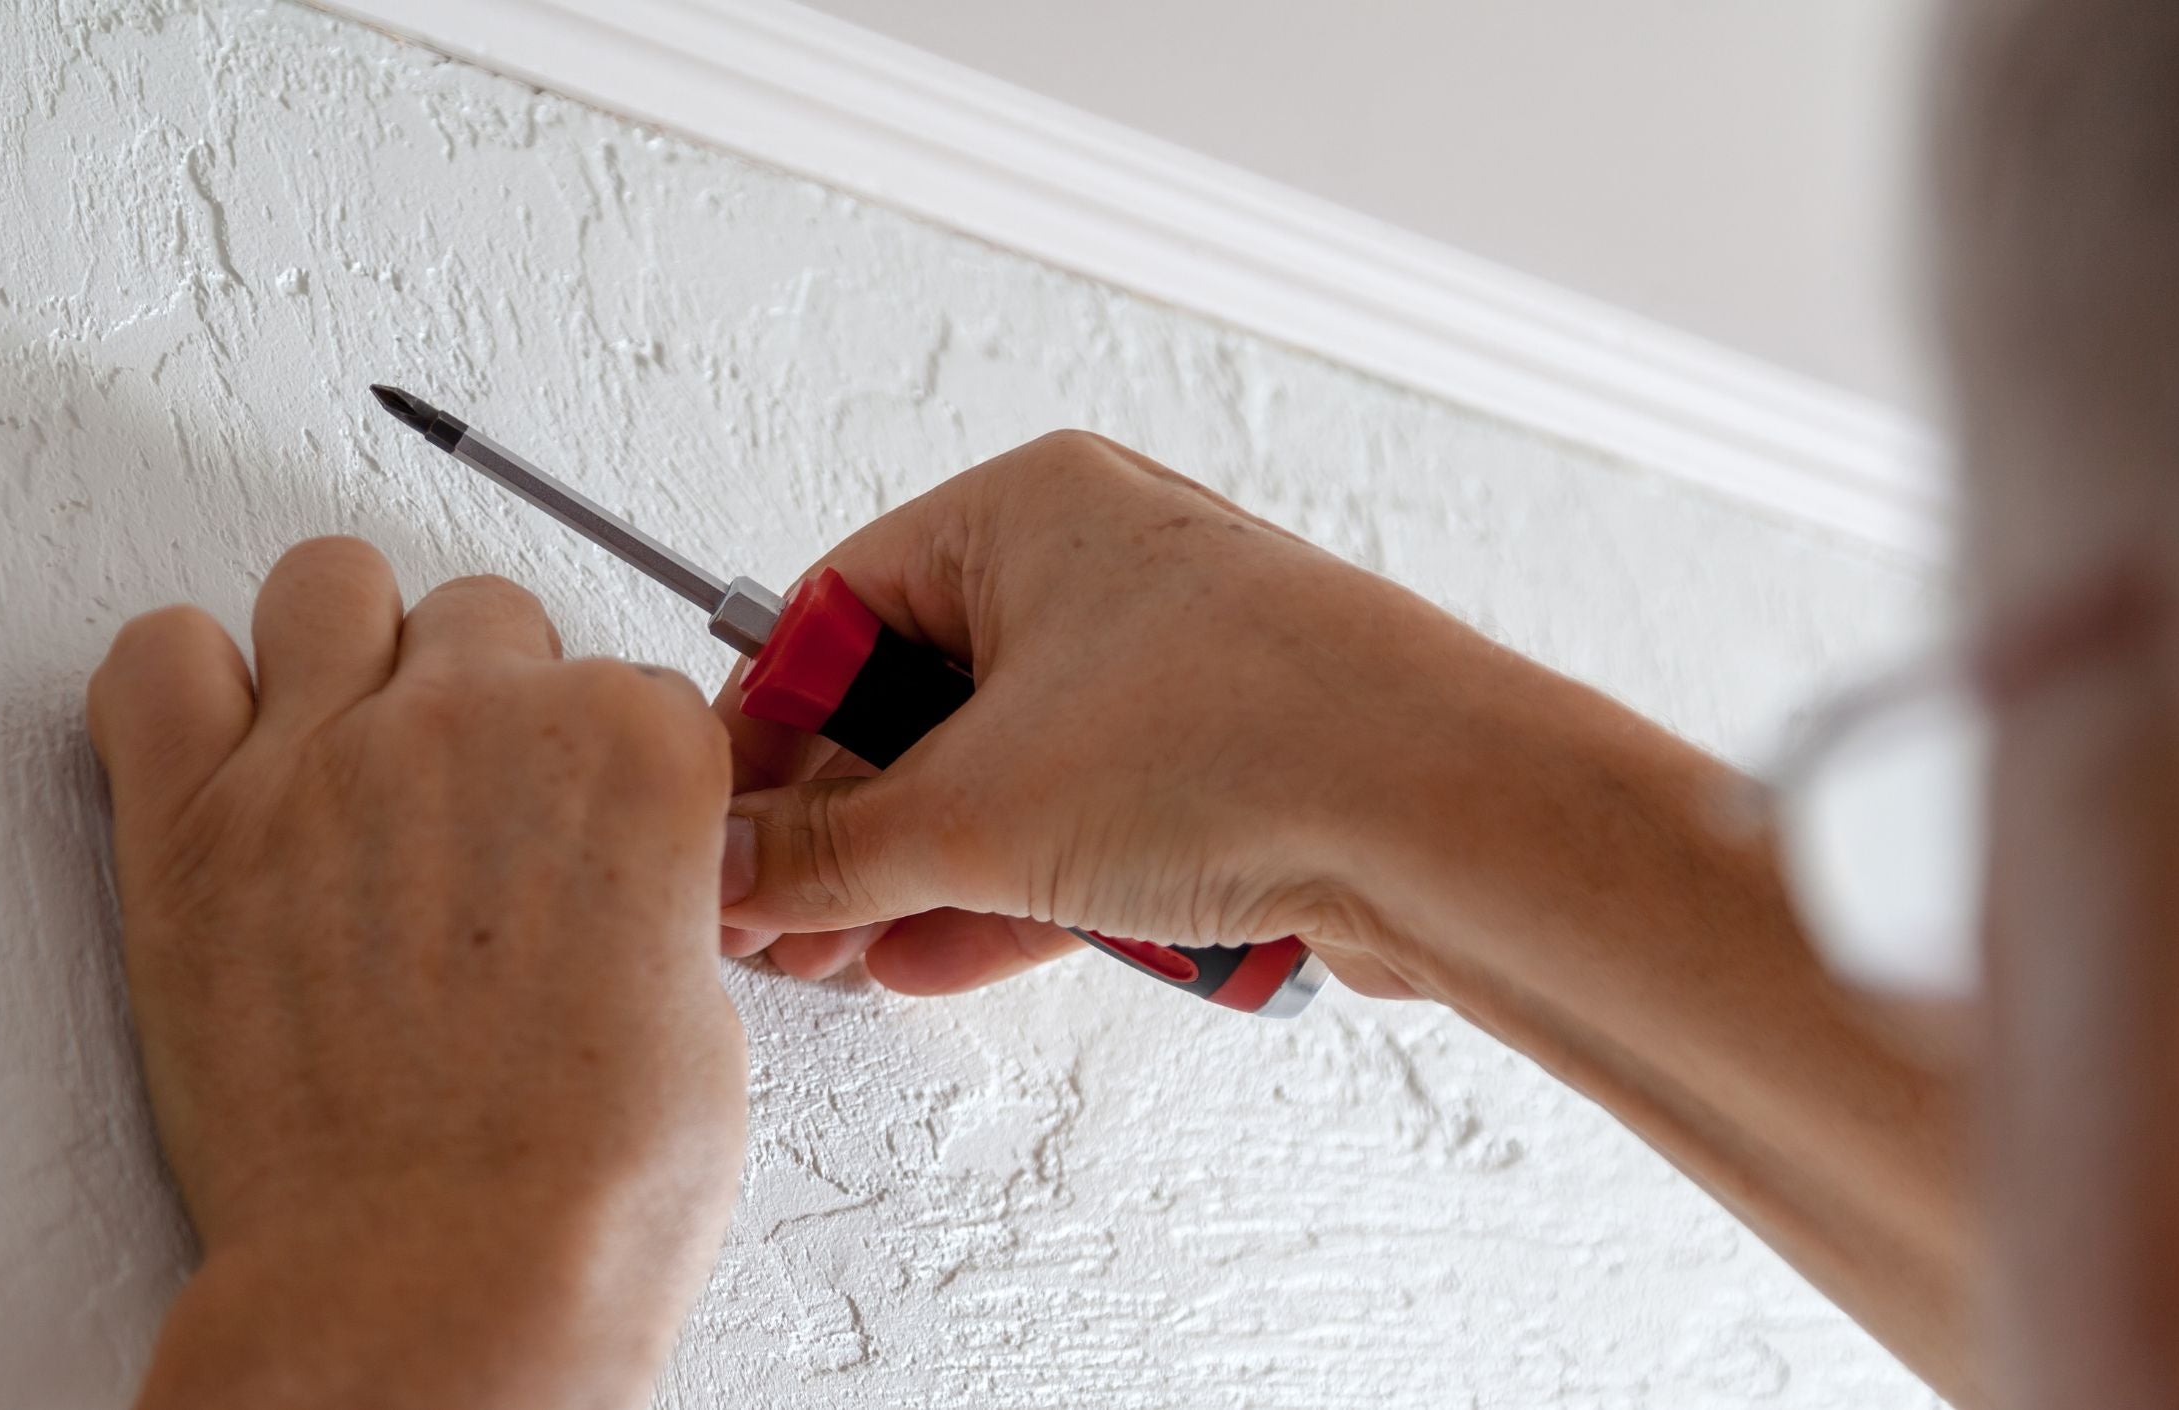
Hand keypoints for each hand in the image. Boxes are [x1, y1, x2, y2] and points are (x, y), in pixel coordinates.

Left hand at [91, 539, 744, 1409]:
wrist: (442, 1291)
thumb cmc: (581, 1196)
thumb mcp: (699, 1015)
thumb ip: (651, 892)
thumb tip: (612, 879)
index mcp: (631, 752)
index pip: (621, 679)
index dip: (593, 767)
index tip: (570, 833)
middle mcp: (480, 721)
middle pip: (481, 615)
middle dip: (479, 696)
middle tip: (463, 810)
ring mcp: (325, 756)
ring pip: (326, 583)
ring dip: (343, 651)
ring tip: (344, 753)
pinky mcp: (192, 823)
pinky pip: (156, 656)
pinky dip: (183, 685)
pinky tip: (223, 758)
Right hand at [714, 430, 1578, 1000]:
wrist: (1458, 818)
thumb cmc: (1256, 738)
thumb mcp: (978, 812)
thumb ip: (825, 851)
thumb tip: (728, 866)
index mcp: (1028, 511)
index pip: (833, 606)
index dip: (763, 730)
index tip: (721, 823)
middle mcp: (1103, 570)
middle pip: (915, 698)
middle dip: (843, 822)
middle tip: (774, 908)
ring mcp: (1173, 669)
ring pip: (1002, 770)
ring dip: (919, 870)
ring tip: (845, 951)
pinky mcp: (1226, 762)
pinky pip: (1084, 819)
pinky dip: (1013, 885)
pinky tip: (940, 956)